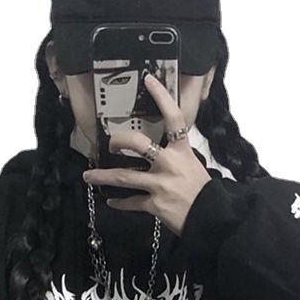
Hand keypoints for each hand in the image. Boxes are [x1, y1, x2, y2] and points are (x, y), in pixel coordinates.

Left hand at [81, 73, 211, 236]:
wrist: (211, 218)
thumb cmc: (204, 193)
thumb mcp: (195, 166)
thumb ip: (178, 156)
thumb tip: (164, 151)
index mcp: (182, 151)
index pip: (173, 117)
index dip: (161, 96)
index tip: (148, 80)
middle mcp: (168, 164)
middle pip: (138, 143)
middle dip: (119, 140)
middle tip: (109, 144)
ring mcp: (159, 185)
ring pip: (124, 177)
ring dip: (102, 176)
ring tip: (88, 175)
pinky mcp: (154, 205)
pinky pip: (131, 202)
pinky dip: (119, 203)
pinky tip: (111, 201)